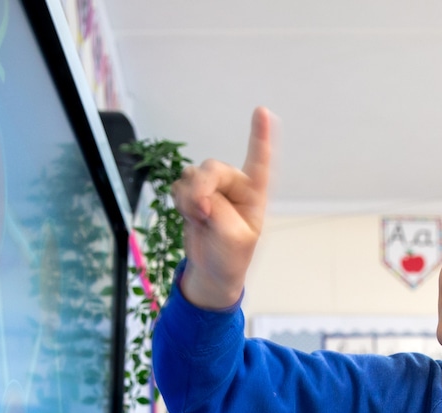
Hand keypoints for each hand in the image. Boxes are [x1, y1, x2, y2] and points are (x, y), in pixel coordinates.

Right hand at [173, 106, 271, 309]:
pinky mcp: (194, 195)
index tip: (262, 111)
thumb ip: (218, 211)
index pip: (260, 161)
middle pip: (212, 168)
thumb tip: (199, 197)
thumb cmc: (230, 258)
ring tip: (199, 220)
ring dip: (189, 198)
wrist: (210, 272)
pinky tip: (190, 216)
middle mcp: (234, 186)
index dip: (261, 136)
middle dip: (201, 188)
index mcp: (254, 194)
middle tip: (201, 212)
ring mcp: (213, 189)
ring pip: (192, 176)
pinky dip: (180, 201)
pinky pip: (179, 185)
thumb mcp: (233, 238)